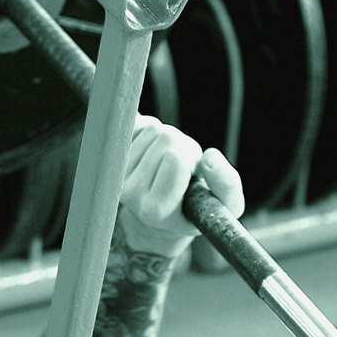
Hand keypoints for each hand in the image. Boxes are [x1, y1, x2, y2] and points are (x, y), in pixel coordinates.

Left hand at [121, 116, 244, 249]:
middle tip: (183, 168)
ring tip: (169, 163)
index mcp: (154, 211)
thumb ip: (227, 185)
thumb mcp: (225, 207)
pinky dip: (152, 130)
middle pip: (165, 138)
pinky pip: (139, 122)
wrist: (160, 215)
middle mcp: (129, 194)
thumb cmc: (198, 209)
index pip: (175, 160)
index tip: (192, 176)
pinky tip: (154, 153)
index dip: (192, 160)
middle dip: (182, 147)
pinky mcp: (108, 155)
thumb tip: (209, 156)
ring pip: (153, 129)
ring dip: (168, 141)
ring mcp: (115, 173)